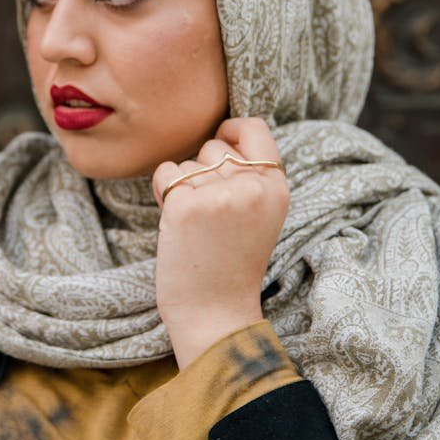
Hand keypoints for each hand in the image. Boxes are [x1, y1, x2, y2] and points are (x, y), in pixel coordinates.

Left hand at [150, 118, 288, 367]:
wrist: (216, 312)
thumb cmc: (232, 264)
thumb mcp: (261, 215)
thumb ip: (250, 177)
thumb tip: (222, 135)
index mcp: (276, 188)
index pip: (256, 128)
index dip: (233, 129)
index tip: (222, 139)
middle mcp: (251, 187)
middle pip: (215, 146)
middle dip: (204, 169)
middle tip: (209, 212)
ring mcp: (217, 195)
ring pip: (188, 162)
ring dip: (184, 185)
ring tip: (197, 225)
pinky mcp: (184, 205)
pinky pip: (165, 174)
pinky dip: (163, 192)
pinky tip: (176, 222)